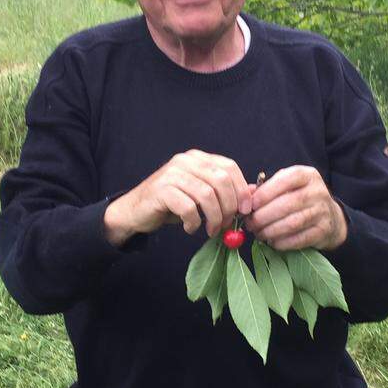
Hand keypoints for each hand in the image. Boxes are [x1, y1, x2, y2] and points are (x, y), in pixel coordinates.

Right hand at [103, 150, 251, 246]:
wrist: (135, 211)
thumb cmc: (171, 204)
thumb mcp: (200, 196)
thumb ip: (224, 192)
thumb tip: (253, 193)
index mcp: (198, 158)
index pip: (229, 166)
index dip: (241, 189)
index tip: (245, 211)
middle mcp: (185, 161)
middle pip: (221, 180)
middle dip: (229, 207)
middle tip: (227, 225)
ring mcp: (172, 174)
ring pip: (207, 195)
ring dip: (214, 218)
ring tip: (210, 230)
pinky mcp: (161, 190)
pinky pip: (188, 208)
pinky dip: (194, 222)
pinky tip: (190, 228)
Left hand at [244, 165, 346, 251]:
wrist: (331, 217)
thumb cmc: (301, 199)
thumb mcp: (287, 187)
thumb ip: (266, 189)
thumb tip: (245, 196)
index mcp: (307, 175)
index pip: (285, 180)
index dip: (265, 193)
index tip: (250, 205)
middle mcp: (317, 191)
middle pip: (287, 204)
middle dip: (264, 216)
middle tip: (250, 224)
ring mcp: (323, 211)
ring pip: (292, 223)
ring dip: (270, 231)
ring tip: (259, 234)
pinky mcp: (323, 230)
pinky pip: (299, 239)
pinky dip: (282, 242)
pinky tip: (272, 242)